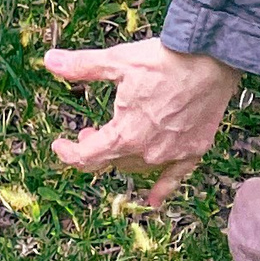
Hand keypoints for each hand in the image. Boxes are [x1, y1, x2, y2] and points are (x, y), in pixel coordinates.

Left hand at [45, 36, 241, 207]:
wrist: (211, 58)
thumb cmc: (164, 59)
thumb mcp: (118, 60)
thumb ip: (82, 66)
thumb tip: (48, 60)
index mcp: (124, 134)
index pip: (87, 156)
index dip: (68, 153)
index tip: (59, 146)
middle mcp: (146, 152)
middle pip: (112, 161)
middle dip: (96, 149)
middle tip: (88, 133)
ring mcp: (171, 154)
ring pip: (137, 167)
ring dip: (122, 158)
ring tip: (117, 142)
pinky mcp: (193, 151)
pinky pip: (173, 179)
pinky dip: (161, 189)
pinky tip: (153, 201)